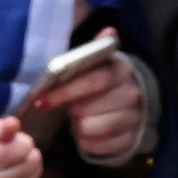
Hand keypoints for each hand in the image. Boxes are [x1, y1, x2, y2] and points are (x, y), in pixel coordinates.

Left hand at [34, 53, 148, 163]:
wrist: (134, 107)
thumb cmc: (105, 84)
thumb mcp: (100, 65)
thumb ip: (96, 50)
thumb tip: (109, 31)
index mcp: (123, 71)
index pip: (95, 80)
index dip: (67, 91)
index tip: (43, 100)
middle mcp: (133, 95)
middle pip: (88, 108)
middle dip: (72, 109)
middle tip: (68, 108)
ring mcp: (133, 119)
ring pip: (91, 128)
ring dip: (79, 126)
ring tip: (80, 119)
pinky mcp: (129, 141)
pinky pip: (96, 146)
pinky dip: (86, 141)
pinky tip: (88, 132)